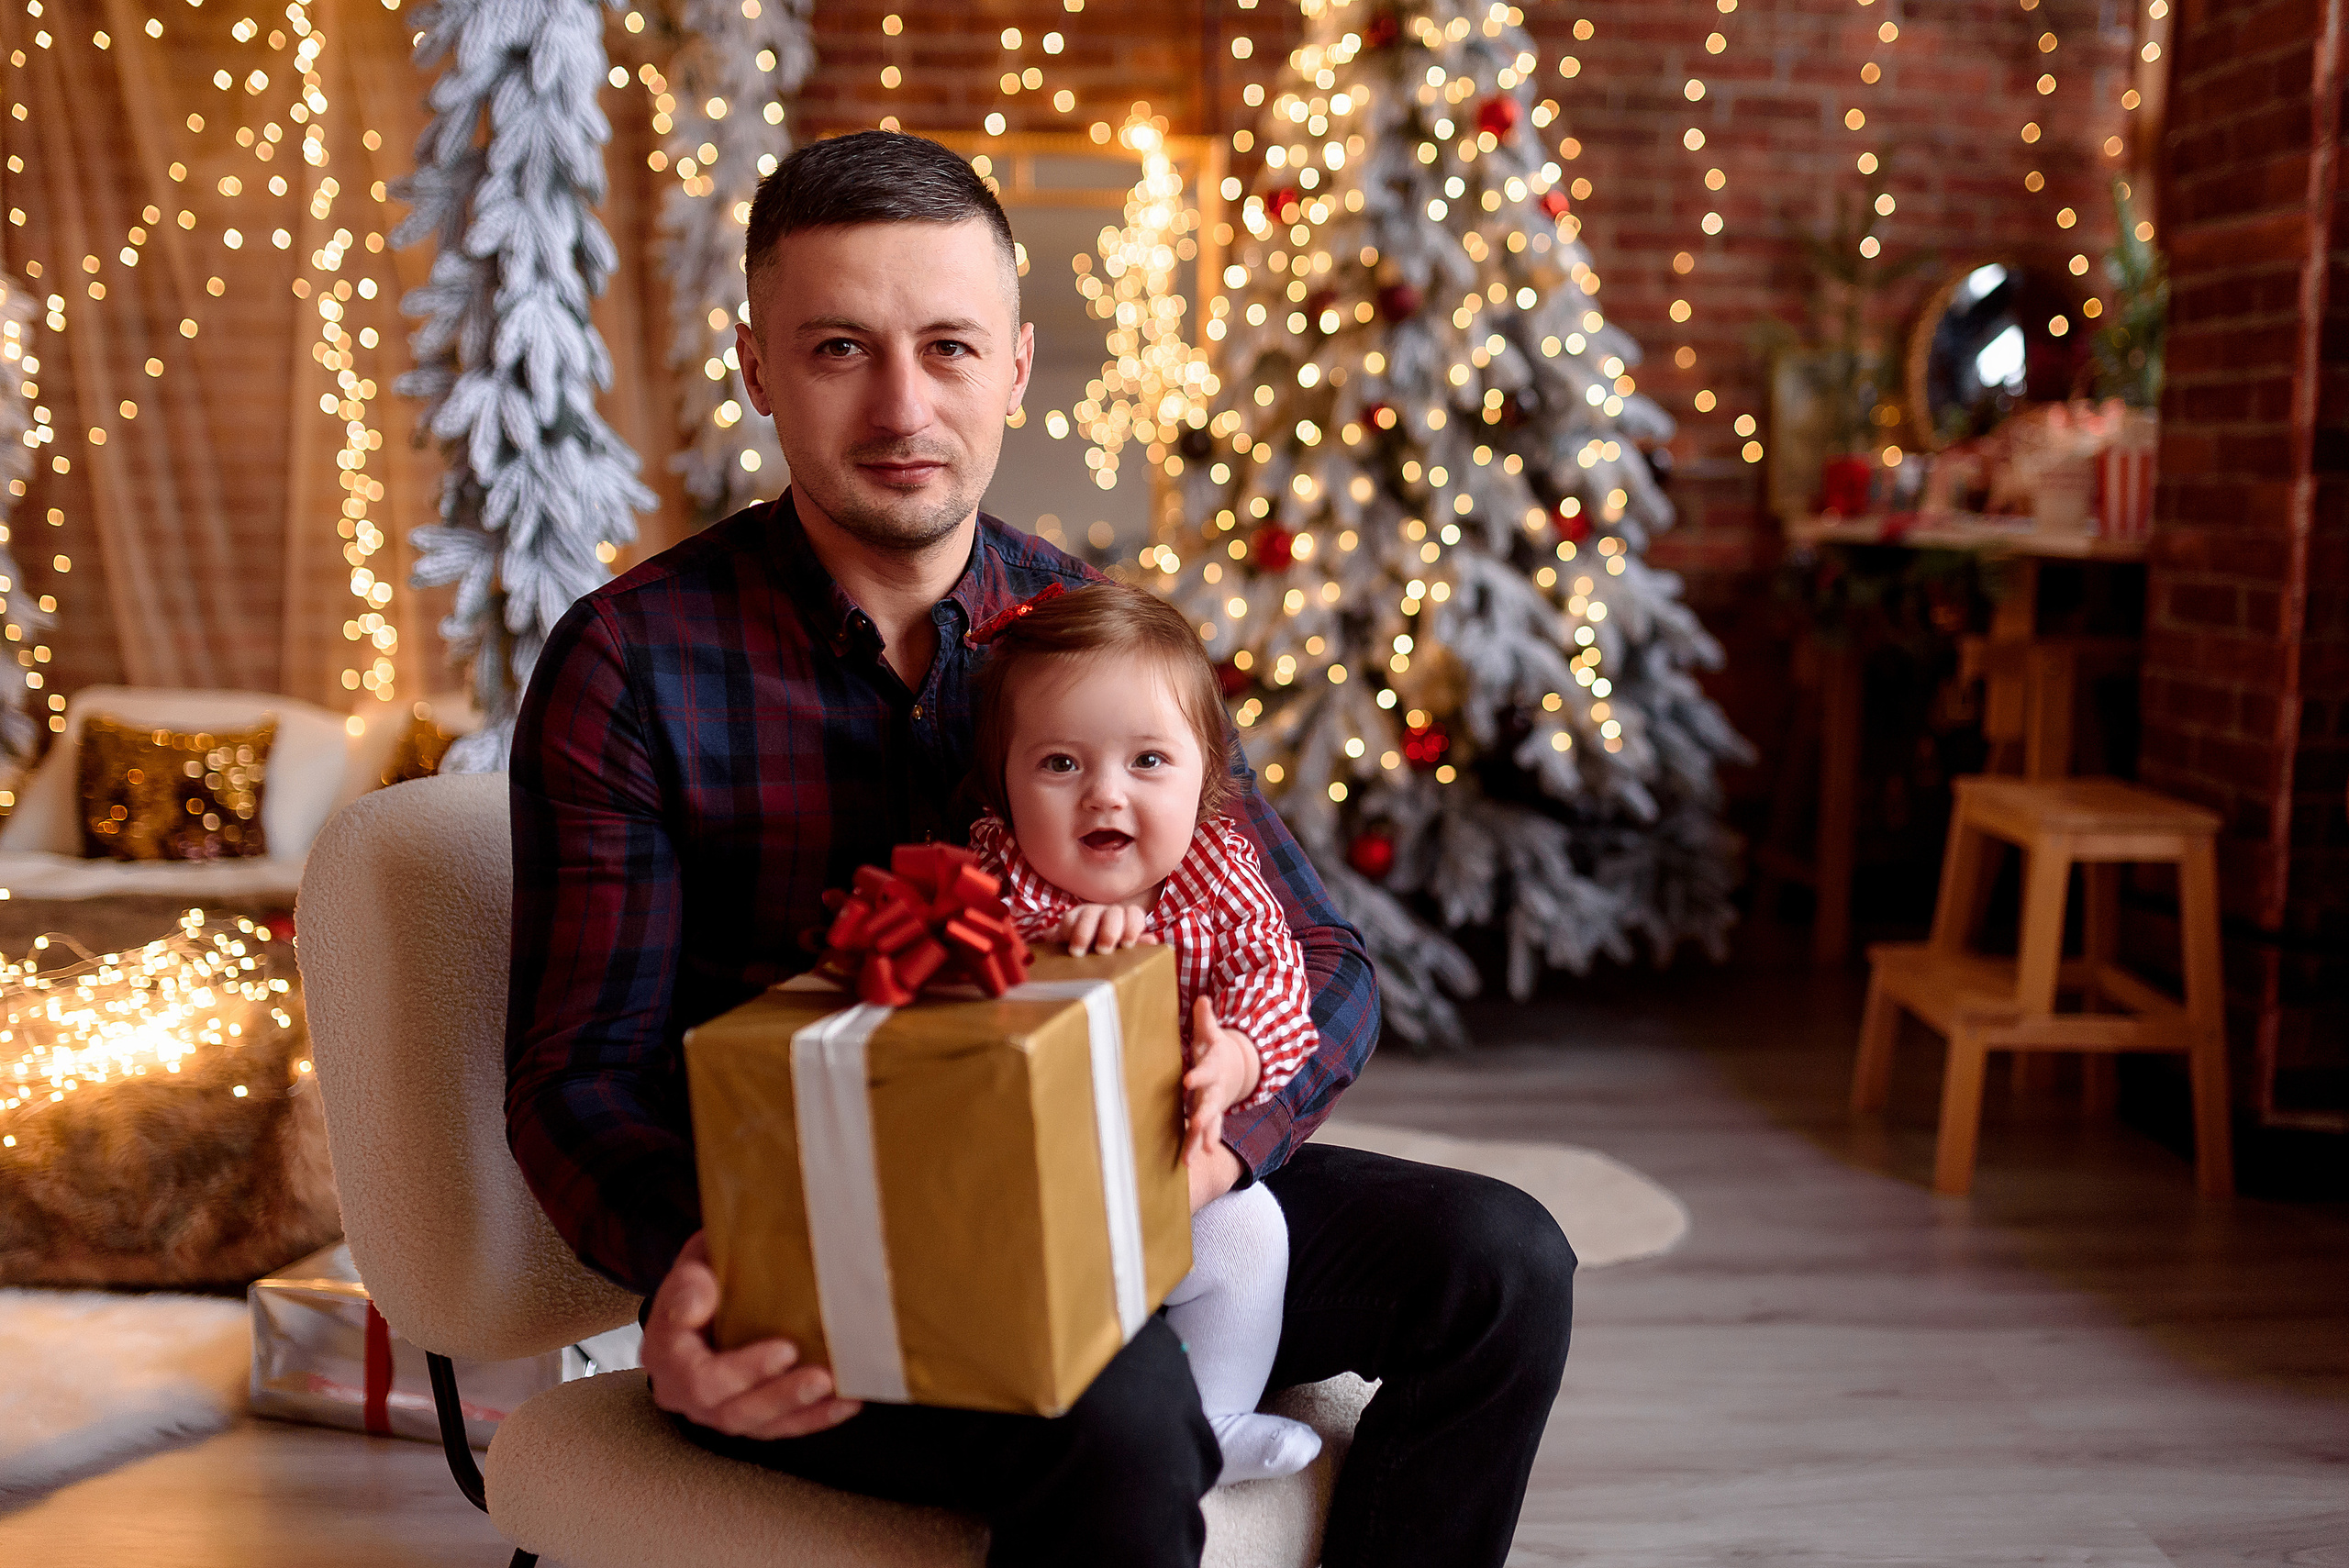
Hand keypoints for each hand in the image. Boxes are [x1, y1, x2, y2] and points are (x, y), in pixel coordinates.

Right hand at [642, 1231, 860, 1439]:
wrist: (702, 1294)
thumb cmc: (699, 1279)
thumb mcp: (689, 1268)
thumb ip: (688, 1285)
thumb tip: (693, 1306)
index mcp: (666, 1358)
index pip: (701, 1380)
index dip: (744, 1372)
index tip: (786, 1349)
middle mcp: (685, 1394)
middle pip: (732, 1413)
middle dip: (782, 1397)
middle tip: (823, 1379)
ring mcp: (717, 1409)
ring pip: (759, 1426)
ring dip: (804, 1413)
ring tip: (843, 1396)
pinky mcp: (747, 1415)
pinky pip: (779, 1426)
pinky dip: (814, 1418)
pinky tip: (846, 1404)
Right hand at [1059, 903, 1156, 955]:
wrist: (1080, 957)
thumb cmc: (1109, 957)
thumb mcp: (1124, 955)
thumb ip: (1138, 948)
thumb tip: (1151, 942)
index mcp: (1126, 921)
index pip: (1134, 914)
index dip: (1132, 927)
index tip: (1127, 944)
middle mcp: (1108, 914)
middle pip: (1113, 913)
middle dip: (1110, 931)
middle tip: (1103, 950)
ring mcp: (1088, 914)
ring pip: (1089, 914)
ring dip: (1084, 933)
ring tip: (1078, 953)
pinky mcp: (1069, 920)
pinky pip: (1068, 919)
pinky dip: (1067, 932)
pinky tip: (1064, 945)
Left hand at [1182, 996, 1260, 1208]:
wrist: (1233, 1067)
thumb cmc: (1212, 1048)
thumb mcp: (1210, 1033)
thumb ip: (1206, 1020)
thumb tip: (1203, 1000)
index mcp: (1212, 1067)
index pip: (1206, 1070)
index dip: (1198, 1075)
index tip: (1188, 1080)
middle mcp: (1215, 1089)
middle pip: (1210, 1103)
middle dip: (1203, 1115)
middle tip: (1195, 1124)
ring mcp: (1215, 1105)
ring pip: (1209, 1125)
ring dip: (1201, 1139)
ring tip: (1192, 1156)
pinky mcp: (1211, 1117)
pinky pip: (1206, 1134)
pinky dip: (1199, 1147)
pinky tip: (1189, 1164)